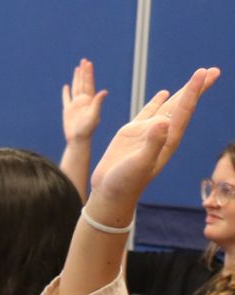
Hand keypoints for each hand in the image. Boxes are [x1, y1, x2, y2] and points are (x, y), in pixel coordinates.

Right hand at [62, 58, 108, 142]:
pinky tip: (66, 86)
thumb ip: (98, 103)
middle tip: (84, 60)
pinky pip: (66, 98)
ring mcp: (75, 105)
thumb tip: (104, 92)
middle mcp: (83, 100)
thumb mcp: (94, 115)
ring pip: (76, 88)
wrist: (78, 139)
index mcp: (89, 100)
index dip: (88, 73)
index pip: (88, 83)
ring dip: (76, 78)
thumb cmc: (87, 130)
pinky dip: (66, 92)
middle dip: (83, 72)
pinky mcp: (68, 110)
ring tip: (77, 69)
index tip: (88, 63)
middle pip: (83, 83)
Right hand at [89, 67, 219, 205]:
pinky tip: (165, 93)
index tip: (202, 73)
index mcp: (168, 139)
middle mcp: (162, 133)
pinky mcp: (133, 133)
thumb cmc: (126, 183)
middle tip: (213, 70)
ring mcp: (148, 132)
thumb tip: (163, 121)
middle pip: (184, 105)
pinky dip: (158, 101)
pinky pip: (149, 112)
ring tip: (197, 77)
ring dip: (183, 91)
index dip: (193, 90)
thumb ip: (152, 143)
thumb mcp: (140, 164)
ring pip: (170, 106)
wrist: (111, 194)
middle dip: (198, 87)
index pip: (184, 109)